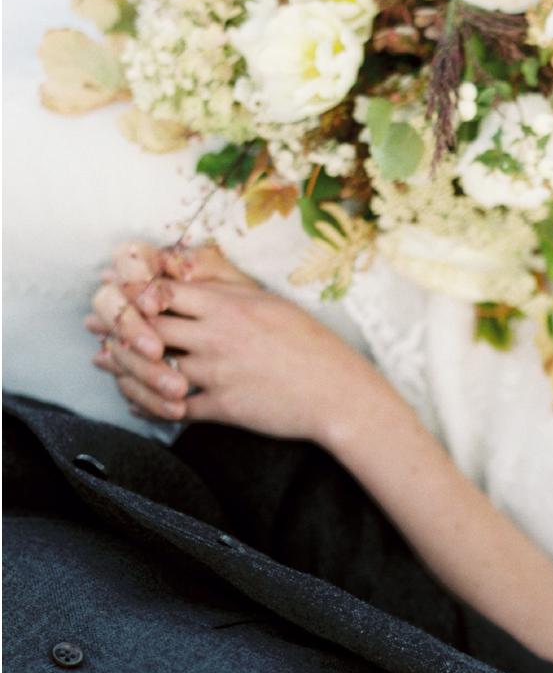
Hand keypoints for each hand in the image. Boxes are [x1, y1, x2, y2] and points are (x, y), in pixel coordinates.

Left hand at [88, 242, 372, 443]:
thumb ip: (226, 283)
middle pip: (148, 327)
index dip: (133, 293)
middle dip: (117, 327)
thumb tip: (189, 265)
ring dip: (125, 367)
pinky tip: (140, 403)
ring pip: (153, 368)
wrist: (337, 392)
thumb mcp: (268, 300)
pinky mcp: (224, 407)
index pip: (162, 291)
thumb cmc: (309, 343)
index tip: (119, 296)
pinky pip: (174, 407)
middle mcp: (216, 336)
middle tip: (97, 328)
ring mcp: (218, 373)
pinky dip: (151, 406)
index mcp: (227, 305)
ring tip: (108, 364)